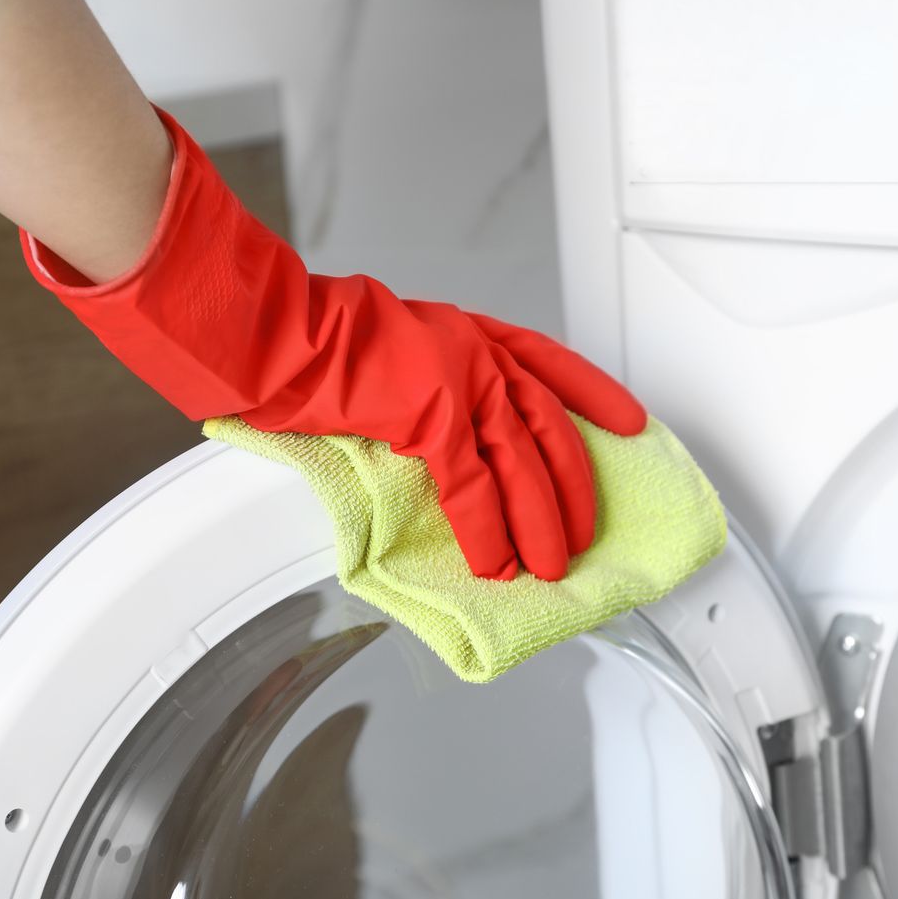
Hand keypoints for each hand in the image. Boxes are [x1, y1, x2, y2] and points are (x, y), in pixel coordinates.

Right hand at [20, 103, 645, 580]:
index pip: (553, 364)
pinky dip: (488, 531)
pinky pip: (473, 487)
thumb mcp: (394, 351)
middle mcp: (475, 350)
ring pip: (522, 462)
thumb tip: (449, 433)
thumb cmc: (310, 346)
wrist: (266, 335)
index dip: (597, 396)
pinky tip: (496, 562)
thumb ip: (432, 382)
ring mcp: (457, 378)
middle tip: (586, 532)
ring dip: (540, 522)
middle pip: (548, 427)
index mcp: (469, 332)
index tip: (631, 423)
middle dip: (573, 488)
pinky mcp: (429, 413)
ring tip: (550, 566)